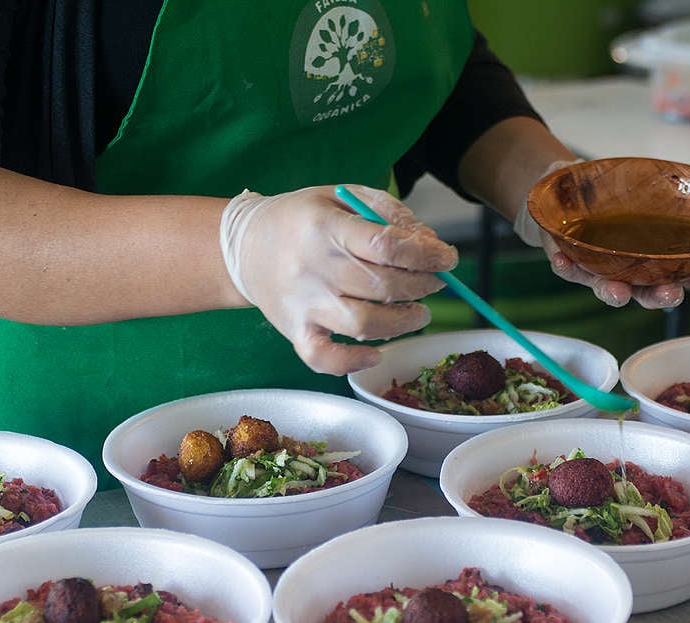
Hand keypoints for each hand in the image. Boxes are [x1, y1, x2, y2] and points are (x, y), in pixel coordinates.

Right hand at [220, 185, 457, 374]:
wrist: (243, 247)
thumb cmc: (301, 220)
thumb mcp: (341, 195)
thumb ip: (388, 212)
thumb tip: (430, 243)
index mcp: (326, 227)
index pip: (386, 245)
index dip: (426, 255)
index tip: (447, 258)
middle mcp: (313, 267)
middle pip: (381, 286)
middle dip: (422, 286)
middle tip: (434, 283)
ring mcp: (303, 304)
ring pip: (364, 324)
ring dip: (403, 322)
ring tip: (418, 313)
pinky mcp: (295, 332)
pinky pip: (325, 359)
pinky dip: (354, 361)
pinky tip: (375, 352)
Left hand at [513, 160, 689, 308]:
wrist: (567, 202)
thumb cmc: (611, 205)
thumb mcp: (644, 199)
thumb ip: (671, 204)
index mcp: (653, 260)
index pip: (683, 272)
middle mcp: (628, 272)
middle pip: (647, 292)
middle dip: (660, 296)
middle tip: (673, 295)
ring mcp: (598, 270)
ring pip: (607, 288)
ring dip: (612, 292)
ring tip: (617, 292)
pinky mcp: (569, 263)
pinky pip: (566, 269)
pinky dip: (564, 266)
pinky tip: (560, 260)